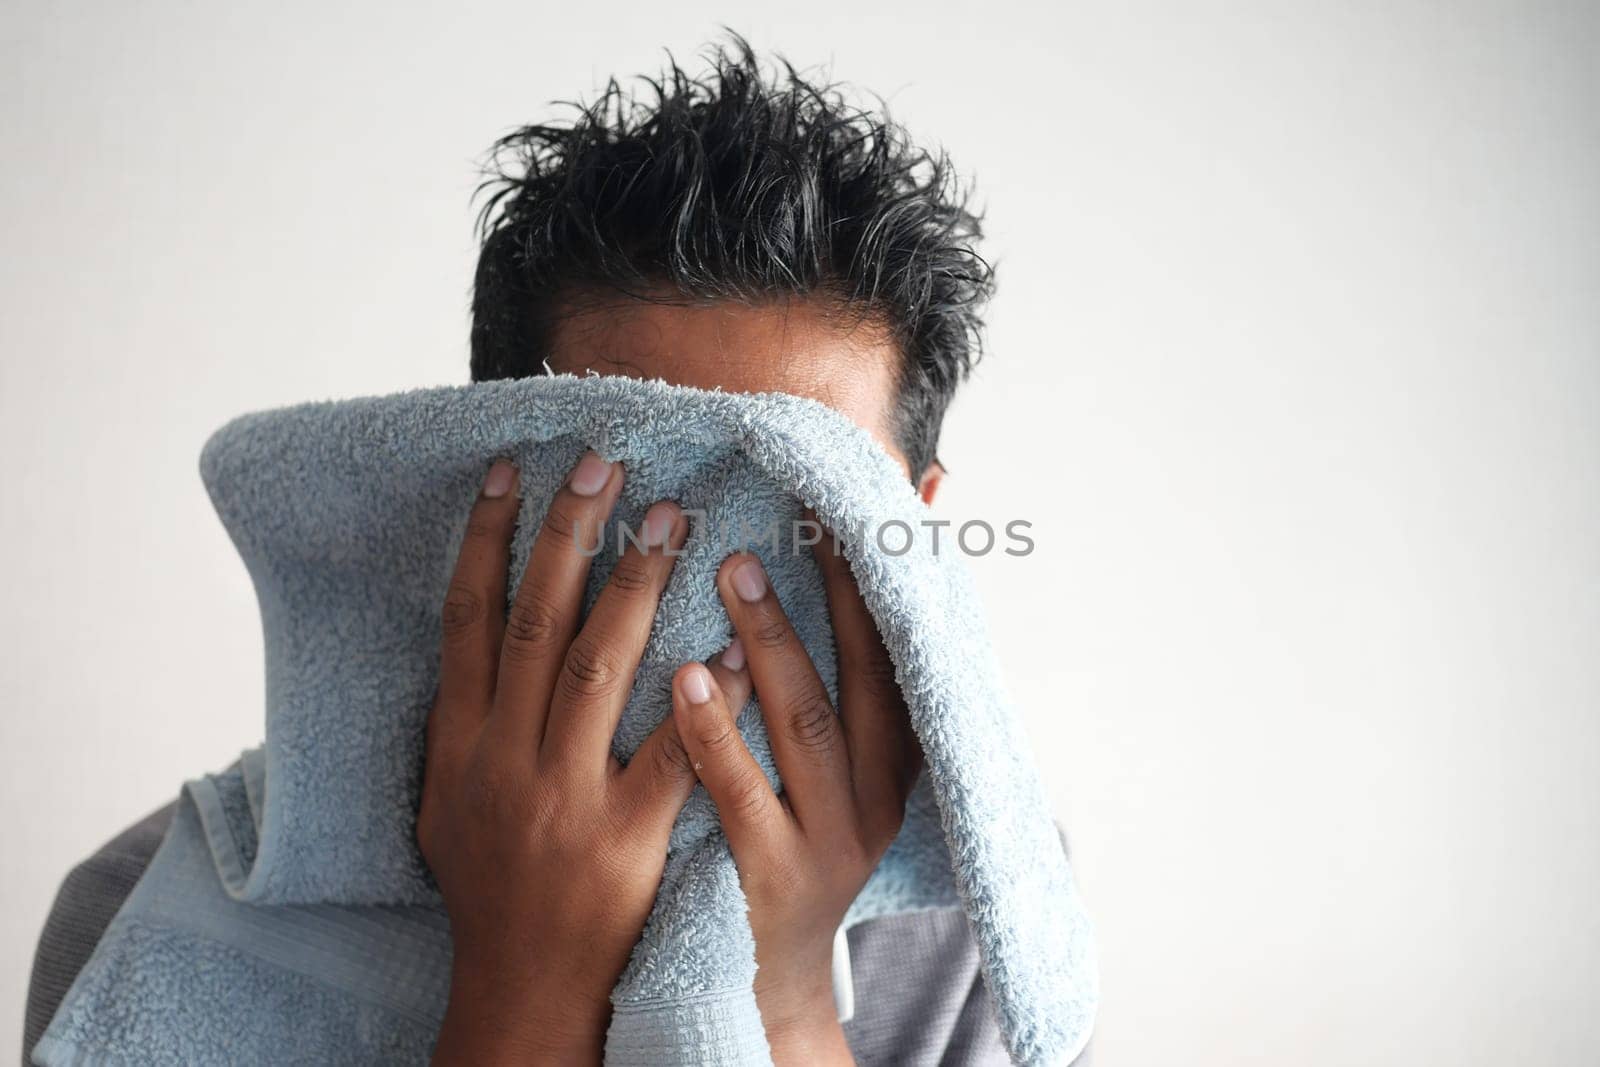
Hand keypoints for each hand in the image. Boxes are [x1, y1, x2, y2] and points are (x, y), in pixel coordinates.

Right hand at [419, 454, 697, 1064]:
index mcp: (459, 742)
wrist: (520, 988)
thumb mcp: (445, 802)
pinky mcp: (624, 837)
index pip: (465, 620)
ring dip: (633, 587)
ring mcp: (562, 797)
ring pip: (596, 671)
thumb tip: (465, 646)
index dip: (483, 541)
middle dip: (568, 538)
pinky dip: (699, 700)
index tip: (507, 471)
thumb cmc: (488, 889)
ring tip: (670, 518)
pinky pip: (668, 756)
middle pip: (534, 625)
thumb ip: (458, 725)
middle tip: (603, 466)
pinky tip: (729, 646)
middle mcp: (503, 758)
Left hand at [672, 537, 921, 1065]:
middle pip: (853, 679)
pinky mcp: (772, 876)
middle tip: (774, 515)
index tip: (838, 503)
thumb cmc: (804, 838)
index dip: (868, 577)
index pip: (891, 651)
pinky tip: (683, 676)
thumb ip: (868, 651)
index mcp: (895, 756)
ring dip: (769, 644)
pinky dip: (714, 732)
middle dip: (819, 593)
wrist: (774, 975)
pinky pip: (740, 793)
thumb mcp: (849, 759)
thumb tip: (928, 499)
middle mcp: (874, 794)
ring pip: (803, 727)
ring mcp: (826, 838)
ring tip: (730, 572)